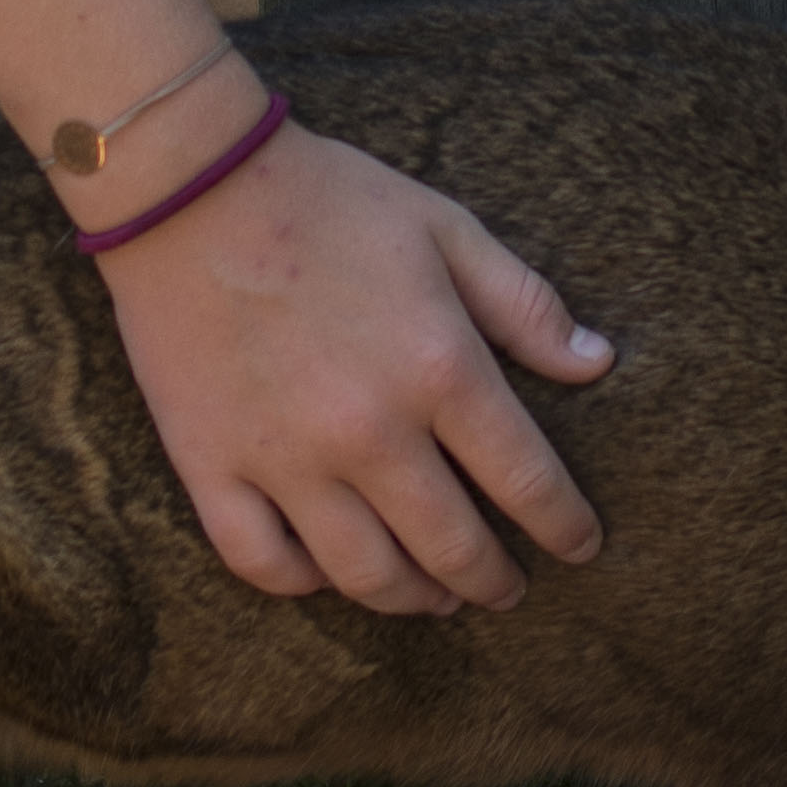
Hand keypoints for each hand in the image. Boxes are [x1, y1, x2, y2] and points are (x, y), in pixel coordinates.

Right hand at [92, 114, 611, 611]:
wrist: (189, 187)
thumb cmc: (328, 201)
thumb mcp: (446, 230)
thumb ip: (524, 305)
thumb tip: (597, 363)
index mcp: (439, 369)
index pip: (526, 481)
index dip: (565, 526)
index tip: (581, 545)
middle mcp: (369, 432)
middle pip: (450, 546)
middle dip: (492, 582)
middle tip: (508, 591)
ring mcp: (286, 458)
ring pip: (364, 573)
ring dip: (413, 598)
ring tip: (434, 598)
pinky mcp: (212, 466)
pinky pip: (262, 560)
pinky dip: (302, 582)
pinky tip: (327, 574)